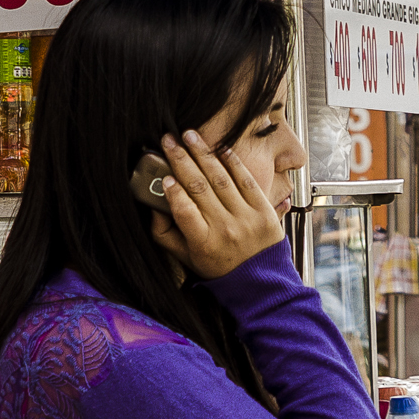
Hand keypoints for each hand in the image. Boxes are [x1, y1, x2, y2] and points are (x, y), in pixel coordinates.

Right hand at [147, 129, 285, 279]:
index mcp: (203, 243)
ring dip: (203, 153)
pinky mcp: (263, 209)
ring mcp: (246, 217)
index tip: (164, 177)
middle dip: (181, 160)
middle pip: (199, 188)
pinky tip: (219, 147)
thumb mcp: (184, 257)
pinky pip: (246, 180)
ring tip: (189, 135)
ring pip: (220, 178)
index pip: (184, 212)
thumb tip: (154, 205)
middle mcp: (225, 228)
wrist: (258, 282)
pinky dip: (232, 162)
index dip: (173, 192)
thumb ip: (164, 233)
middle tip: (168, 140)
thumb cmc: (217, 266)